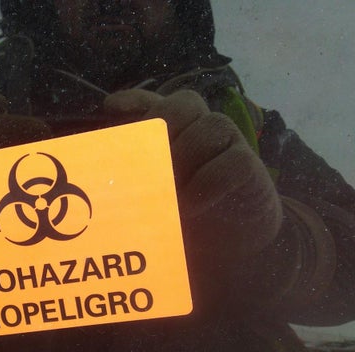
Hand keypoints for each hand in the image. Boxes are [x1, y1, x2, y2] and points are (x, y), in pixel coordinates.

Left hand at [104, 89, 281, 262]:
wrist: (232, 244)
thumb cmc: (185, 218)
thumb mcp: (152, 199)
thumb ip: (134, 182)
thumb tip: (108, 182)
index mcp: (172, 134)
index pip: (153, 103)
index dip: (133, 101)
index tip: (110, 109)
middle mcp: (200, 130)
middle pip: (183, 104)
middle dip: (164, 125)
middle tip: (149, 161)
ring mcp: (228, 146)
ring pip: (211, 125)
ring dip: (186, 156)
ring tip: (169, 191)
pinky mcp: (250, 168)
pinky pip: (232, 161)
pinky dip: (207, 183)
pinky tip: (192, 206)